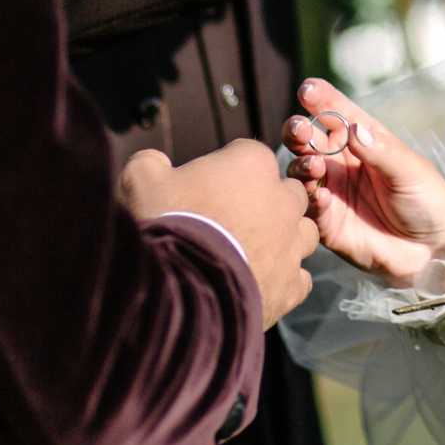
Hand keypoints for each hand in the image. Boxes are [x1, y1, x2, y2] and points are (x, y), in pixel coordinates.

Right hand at [117, 139, 318, 323]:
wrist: (177, 289)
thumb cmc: (164, 225)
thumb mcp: (141, 179)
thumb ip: (151, 162)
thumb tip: (155, 162)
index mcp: (253, 164)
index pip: (248, 154)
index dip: (226, 170)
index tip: (205, 189)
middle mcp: (283, 200)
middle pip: (286, 191)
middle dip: (266, 200)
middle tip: (231, 219)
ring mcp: (291, 244)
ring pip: (303, 233)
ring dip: (284, 238)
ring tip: (253, 251)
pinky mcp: (291, 285)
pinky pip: (300, 278)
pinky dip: (285, 279)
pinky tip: (260, 282)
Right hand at [281, 79, 444, 287]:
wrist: (435, 252)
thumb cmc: (429, 202)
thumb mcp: (410, 170)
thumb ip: (381, 151)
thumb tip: (353, 129)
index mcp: (365, 141)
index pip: (336, 113)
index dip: (320, 99)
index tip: (307, 89)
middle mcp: (343, 164)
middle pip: (308, 140)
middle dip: (298, 130)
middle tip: (299, 129)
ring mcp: (333, 192)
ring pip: (301, 171)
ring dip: (301, 164)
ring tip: (314, 166)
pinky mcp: (329, 224)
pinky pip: (310, 208)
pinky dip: (311, 199)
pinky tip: (322, 196)